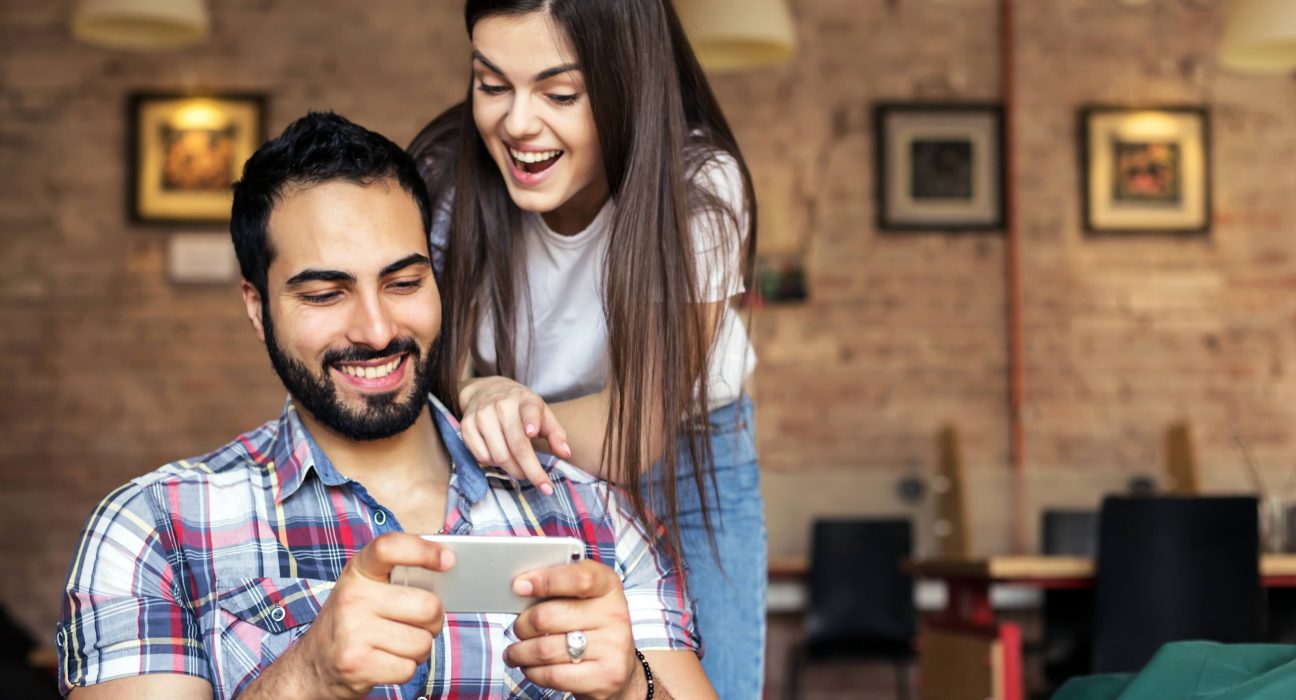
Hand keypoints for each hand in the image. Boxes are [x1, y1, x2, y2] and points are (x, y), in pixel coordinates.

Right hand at [272, 533, 452, 699]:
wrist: (312, 666)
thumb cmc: (353, 622)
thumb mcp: (366, 589)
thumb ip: (399, 577)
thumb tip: (449, 570)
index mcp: (359, 571)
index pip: (390, 547)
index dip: (424, 550)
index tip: (448, 561)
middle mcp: (352, 597)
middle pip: (427, 606)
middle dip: (433, 621)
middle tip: (420, 623)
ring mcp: (352, 631)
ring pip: (422, 642)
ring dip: (418, 649)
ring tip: (398, 644)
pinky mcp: (356, 664)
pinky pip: (408, 668)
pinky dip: (405, 669)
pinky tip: (387, 661)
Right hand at [459, 376, 571, 493]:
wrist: (486, 391)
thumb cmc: (520, 407)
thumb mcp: (542, 413)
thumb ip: (555, 433)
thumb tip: (565, 454)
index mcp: (525, 400)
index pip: (529, 411)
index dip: (531, 421)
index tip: (532, 432)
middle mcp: (501, 405)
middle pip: (516, 445)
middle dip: (530, 470)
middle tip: (541, 484)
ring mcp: (481, 415)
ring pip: (498, 455)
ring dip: (513, 470)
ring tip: (521, 470)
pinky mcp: (466, 426)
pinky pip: (481, 456)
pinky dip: (493, 464)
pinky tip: (501, 459)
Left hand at [503, 561, 639, 699]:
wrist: (617, 666)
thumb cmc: (592, 626)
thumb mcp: (584, 598)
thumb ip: (558, 586)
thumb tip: (522, 586)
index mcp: (608, 586)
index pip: (579, 578)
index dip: (546, 581)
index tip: (520, 586)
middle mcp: (614, 614)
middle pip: (548, 616)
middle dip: (522, 625)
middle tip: (519, 628)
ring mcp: (612, 647)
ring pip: (544, 650)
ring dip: (520, 652)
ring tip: (515, 652)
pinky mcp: (605, 676)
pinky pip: (552, 675)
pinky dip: (533, 672)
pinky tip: (531, 667)